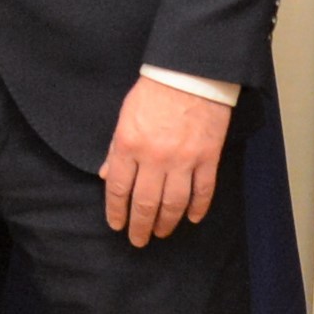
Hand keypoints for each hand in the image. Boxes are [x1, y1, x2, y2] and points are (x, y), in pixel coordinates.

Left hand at [101, 73, 230, 244]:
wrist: (190, 72)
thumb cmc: (153, 91)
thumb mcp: (125, 116)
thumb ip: (115, 148)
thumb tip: (106, 176)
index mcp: (128, 145)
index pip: (118, 189)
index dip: (116, 211)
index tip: (117, 225)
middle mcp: (154, 158)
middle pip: (145, 203)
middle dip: (140, 226)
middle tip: (138, 240)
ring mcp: (183, 160)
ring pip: (174, 204)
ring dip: (166, 223)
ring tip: (161, 232)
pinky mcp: (207, 157)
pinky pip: (203, 191)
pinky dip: (198, 208)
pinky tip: (192, 218)